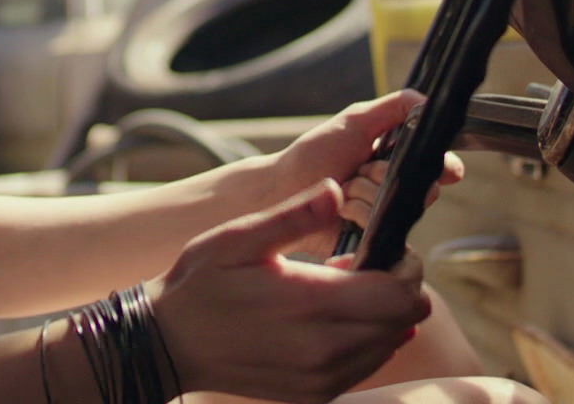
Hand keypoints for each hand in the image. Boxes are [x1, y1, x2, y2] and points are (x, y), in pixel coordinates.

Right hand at [151, 181, 430, 402]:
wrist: (167, 345)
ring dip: (380, 316)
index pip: (402, 293)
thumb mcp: (238, 238)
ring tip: (339, 292)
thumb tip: (337, 190)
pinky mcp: (315, 395)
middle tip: (360, 266)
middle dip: (397, 288)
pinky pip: (365, 366)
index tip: (383, 248)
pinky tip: (327, 319)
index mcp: (312, 304)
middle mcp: (325, 349)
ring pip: (390, 345)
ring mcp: (321, 378)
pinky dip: (363, 341)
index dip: (406, 266)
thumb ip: (293, 216)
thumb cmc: (200, 285)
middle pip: (405, 320)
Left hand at [265, 90, 465, 244]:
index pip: (441, 168)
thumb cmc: (316, 154)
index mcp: (399, 162)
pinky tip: (341, 212)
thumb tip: (430, 100)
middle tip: (360, 168)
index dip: (446, 167)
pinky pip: (384, 232)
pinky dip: (360, 216)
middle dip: (387, 173)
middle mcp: (397, 192)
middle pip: (426, 190)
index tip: (445, 168)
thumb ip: (394, 107)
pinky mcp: (373, 244)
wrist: (282, 190)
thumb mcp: (355, 121)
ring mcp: (386, 219)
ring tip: (343, 189)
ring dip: (367, 193)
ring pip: (400, 208)